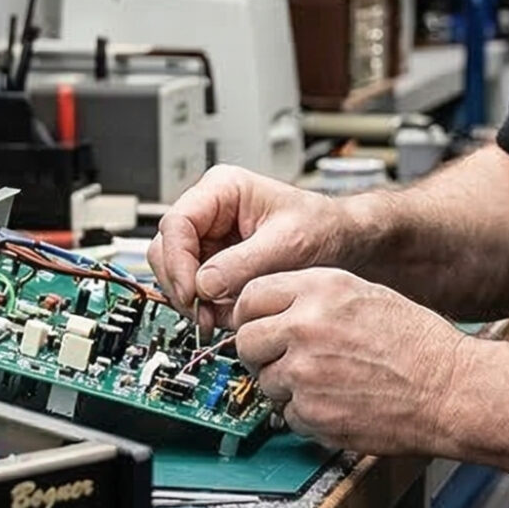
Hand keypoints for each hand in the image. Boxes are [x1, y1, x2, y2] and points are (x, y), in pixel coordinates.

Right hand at [153, 166, 354, 330]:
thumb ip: (244, 263)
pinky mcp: (215, 264)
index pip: (177, 223)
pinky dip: (206, 307)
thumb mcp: (288, 243)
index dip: (177, 261)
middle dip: (182, 285)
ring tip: (220, 317)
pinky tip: (227, 315)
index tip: (192, 293)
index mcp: (222, 190)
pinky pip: (194, 289)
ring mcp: (209, 240)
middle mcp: (209, 213)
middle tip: (203, 315)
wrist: (341, 243)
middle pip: (167, 249)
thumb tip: (204, 285)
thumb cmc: (321, 227)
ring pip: (175, 272)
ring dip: (193, 301)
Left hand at [230, 269, 466, 456]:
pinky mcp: (311, 412)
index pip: (250, 296)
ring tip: (324, 381)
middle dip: (260, 352)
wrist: (448, 389)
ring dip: (285, 385)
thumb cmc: (416, 344)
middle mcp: (305, 327)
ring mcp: (304, 372)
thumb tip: (272, 309)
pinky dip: (305, 412)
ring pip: (263, 380)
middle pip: (246, 340)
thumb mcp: (364, 295)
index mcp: (319, 290)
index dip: (251, 314)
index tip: (257, 325)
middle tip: (283, 358)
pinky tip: (335, 401)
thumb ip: (313, 297)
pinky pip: (286, 413)